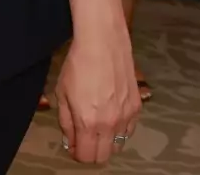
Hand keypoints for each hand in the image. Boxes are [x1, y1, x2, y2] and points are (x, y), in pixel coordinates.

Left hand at [55, 22, 141, 163]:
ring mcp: (127, 116)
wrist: (102, 43)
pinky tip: (109, 116)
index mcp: (88, 122)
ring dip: (106, 141)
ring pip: (118, 144)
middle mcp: (110, 124)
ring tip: (96, 126)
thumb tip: (71, 141)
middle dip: (91, 151)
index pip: (86, 156)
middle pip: (104, 156)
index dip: (77, 154)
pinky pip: (129, 130)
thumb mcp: (62, 94)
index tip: (73, 146)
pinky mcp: (137, 107)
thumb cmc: (78, 65)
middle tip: (83, 138)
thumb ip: (66, 122)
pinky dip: (119, 130)